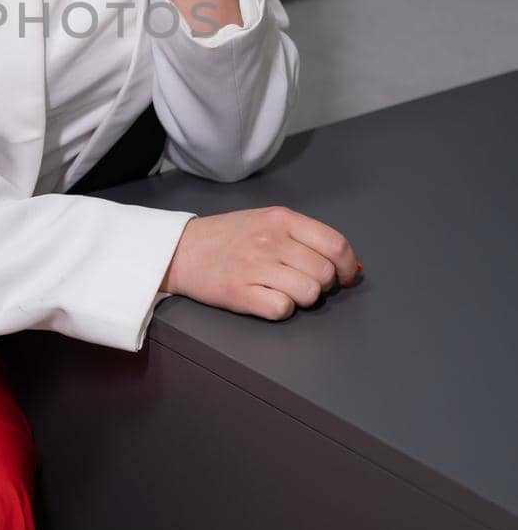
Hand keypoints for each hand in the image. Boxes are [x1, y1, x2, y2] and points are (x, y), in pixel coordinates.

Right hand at [163, 206, 362, 319]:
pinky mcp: (240, 293)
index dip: (347, 266)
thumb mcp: (266, 221)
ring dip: (302, 298)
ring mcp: (255, 266)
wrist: (181, 250)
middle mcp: (270, 240)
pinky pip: (282, 309)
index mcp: (281, 219)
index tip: (345, 277)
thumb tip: (347, 266)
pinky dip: (280, 309)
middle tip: (303, 282)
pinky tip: (266, 298)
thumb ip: (304, 237)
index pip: (335, 245)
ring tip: (283, 289)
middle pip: (324, 274)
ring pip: (308, 294)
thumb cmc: (229, 238)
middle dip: (322, 285)